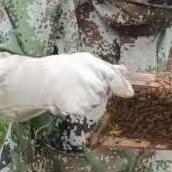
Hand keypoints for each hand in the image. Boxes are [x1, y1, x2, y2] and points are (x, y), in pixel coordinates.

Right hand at [0, 51, 132, 119]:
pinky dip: (79, 107)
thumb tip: (124, 70)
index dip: (123, 86)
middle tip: (82, 84)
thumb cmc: (63, 67)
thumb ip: (107, 68)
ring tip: (73, 90)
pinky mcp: (82, 110)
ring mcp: (89, 98)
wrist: (42, 81)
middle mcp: (96, 83)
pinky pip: (86, 110)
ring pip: (97, 103)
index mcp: (97, 68)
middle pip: (105, 93)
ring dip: (88, 99)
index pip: (116, 78)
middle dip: (98, 90)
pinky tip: (69, 99)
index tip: (129, 93)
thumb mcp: (86, 60)